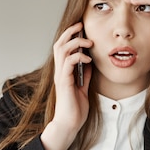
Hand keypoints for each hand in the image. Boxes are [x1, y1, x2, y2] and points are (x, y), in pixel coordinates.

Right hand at [41, 22, 92, 149]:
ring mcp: (60, 76)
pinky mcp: (63, 82)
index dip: (70, 36)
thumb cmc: (75, 109)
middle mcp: (59, 72)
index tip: (81, 28)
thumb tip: (90, 63)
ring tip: (88, 42)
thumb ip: (85, 75)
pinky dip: (78, 57)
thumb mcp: (83, 88)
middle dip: (69, 32)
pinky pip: (68, 63)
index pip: (62, 48)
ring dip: (75, 42)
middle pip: (59, 44)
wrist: (69, 124)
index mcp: (63, 72)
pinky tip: (88, 59)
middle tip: (81, 25)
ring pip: (61, 50)